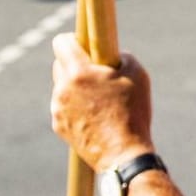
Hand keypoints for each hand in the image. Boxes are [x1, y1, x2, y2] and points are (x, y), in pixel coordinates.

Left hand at [50, 33, 153, 173]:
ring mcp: (58, 109)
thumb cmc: (133, 113)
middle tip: (96, 71)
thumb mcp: (137, 74)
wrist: (123, 156)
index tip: (83, 43)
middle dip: (75, 63)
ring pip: (62, 86)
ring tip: (99, 99)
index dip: (73, 39)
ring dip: (76, 86)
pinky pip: (63, 106)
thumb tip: (111, 55)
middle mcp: (62, 88)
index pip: (61, 42)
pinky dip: (74, 106)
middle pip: (60, 63)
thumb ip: (121, 56)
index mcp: (79, 72)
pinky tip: (94, 115)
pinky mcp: (58, 126)